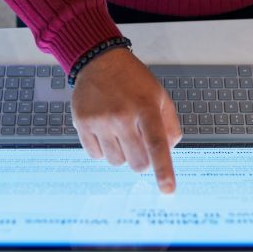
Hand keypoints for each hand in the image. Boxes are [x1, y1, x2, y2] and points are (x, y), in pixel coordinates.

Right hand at [70, 48, 181, 191]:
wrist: (100, 61)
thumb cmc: (133, 81)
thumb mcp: (159, 96)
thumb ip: (170, 125)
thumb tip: (169, 151)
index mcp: (146, 107)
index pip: (157, 144)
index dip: (163, 170)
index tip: (167, 190)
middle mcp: (122, 115)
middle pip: (136, 162)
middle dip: (142, 161)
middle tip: (139, 144)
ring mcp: (100, 120)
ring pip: (116, 162)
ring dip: (121, 154)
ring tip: (121, 132)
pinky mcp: (82, 123)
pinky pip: (96, 156)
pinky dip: (103, 150)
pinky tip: (105, 131)